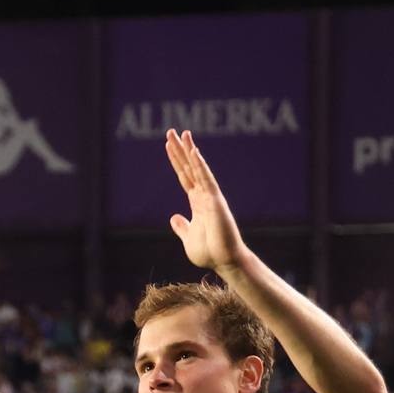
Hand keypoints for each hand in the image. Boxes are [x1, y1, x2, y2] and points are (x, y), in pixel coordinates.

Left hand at [164, 130, 249, 274]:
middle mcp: (203, 195)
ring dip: (189, 150)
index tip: (168, 145)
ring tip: (182, 133)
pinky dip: (200, 165)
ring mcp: (210, 196)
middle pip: (188, 167)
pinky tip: (194, 151)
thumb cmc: (209, 252)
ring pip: (197, 168)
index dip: (176, 161)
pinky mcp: (216, 201)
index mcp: (196, 202)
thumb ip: (182, 227)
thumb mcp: (188, 238)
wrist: (224, 261)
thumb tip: (174, 217)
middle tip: (170, 131)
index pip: (183, 176)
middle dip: (179, 149)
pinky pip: (206, 179)